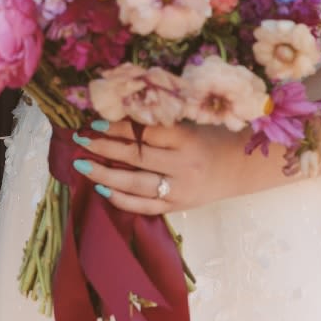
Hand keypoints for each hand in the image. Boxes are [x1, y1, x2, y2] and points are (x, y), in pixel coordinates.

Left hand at [72, 119, 246, 214]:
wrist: (239, 168)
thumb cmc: (211, 138)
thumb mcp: (190, 124)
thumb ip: (160, 123)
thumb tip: (118, 114)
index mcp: (186, 138)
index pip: (146, 132)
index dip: (119, 126)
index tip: (95, 121)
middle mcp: (183, 165)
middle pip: (137, 157)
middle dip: (104, 148)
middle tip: (80, 140)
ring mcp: (180, 189)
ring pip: (136, 184)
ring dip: (106, 174)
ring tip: (82, 164)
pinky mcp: (177, 206)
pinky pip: (145, 206)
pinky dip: (122, 199)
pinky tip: (102, 189)